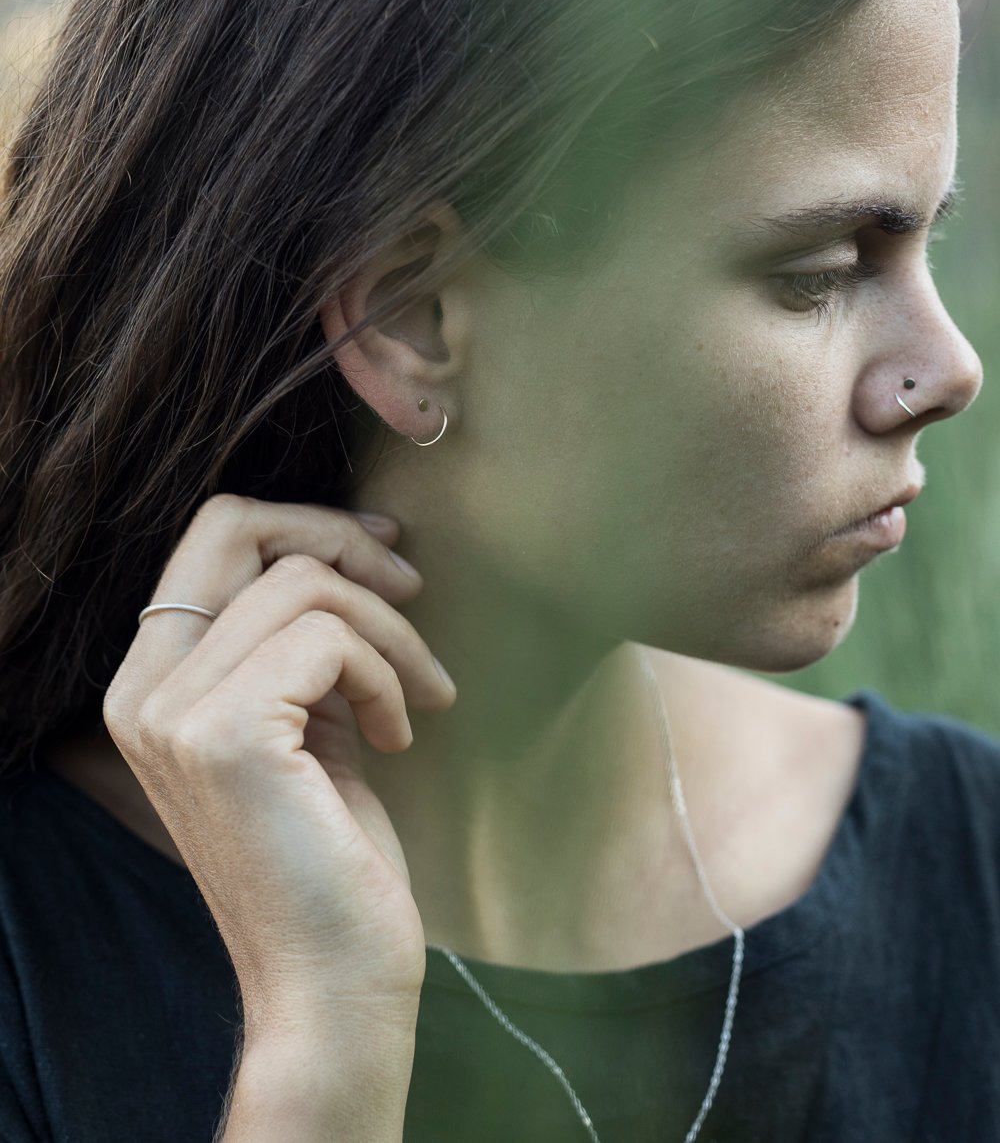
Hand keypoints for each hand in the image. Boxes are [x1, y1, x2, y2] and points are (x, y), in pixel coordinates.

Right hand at [102, 494, 454, 1040]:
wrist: (330, 983)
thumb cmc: (330, 857)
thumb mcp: (305, 724)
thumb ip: (298, 645)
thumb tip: (349, 553)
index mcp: (150, 685)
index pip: (211, 540)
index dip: (305, 524)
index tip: (384, 554)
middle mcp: (142, 692)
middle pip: (234, 527)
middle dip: (339, 538)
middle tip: (411, 584)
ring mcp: (175, 712)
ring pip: (302, 583)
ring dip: (389, 629)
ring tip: (421, 697)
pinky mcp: (226, 734)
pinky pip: (327, 638)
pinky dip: (386, 672)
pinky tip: (400, 733)